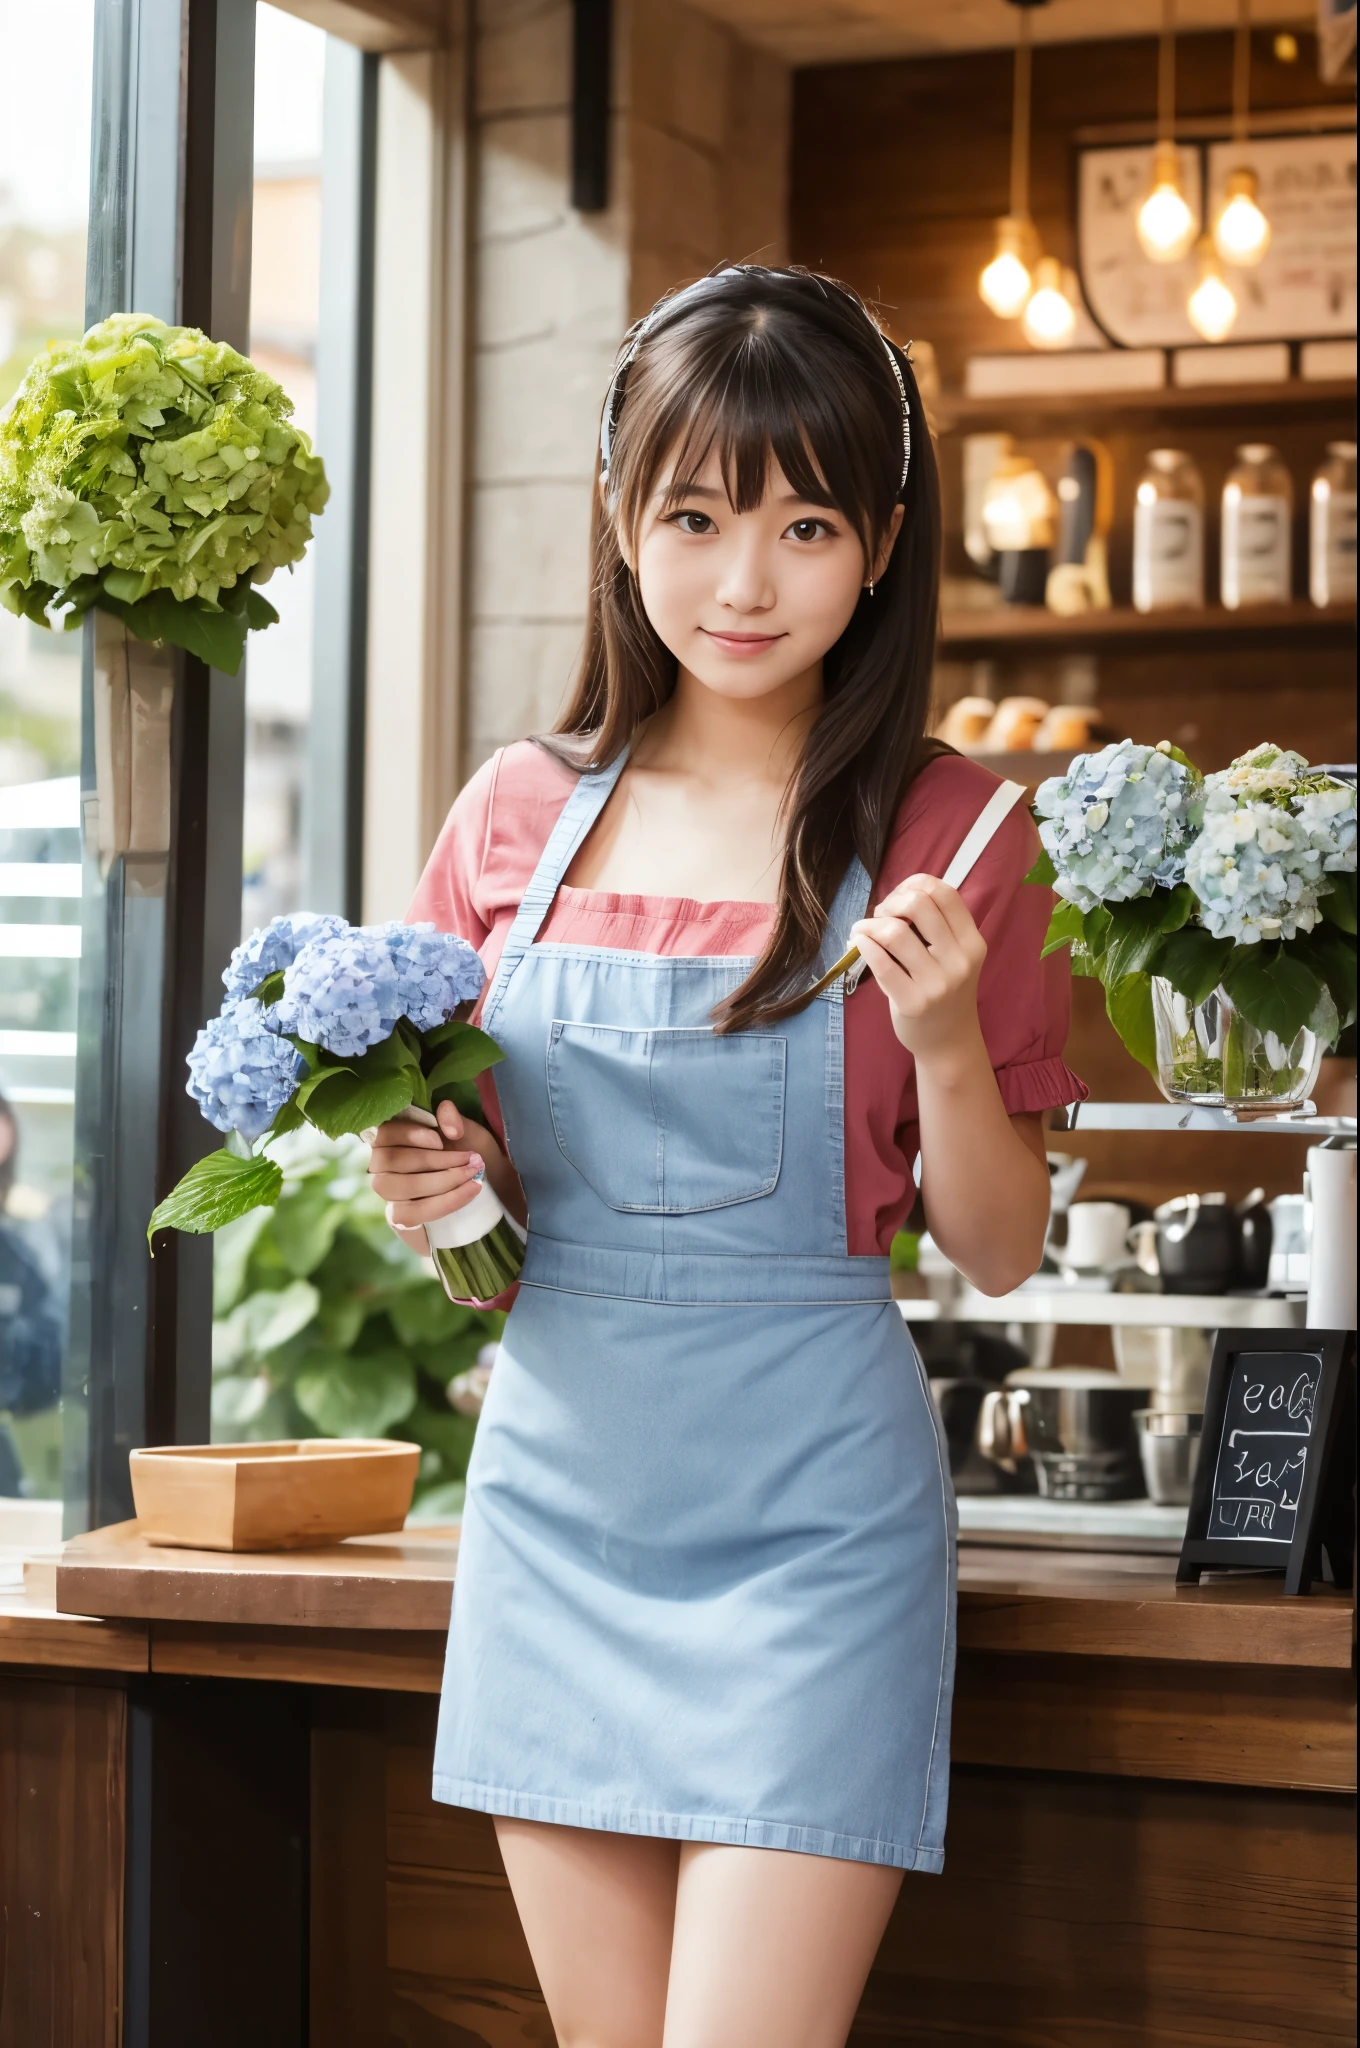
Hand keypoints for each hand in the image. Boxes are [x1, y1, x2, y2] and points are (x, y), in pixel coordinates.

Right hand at [367, 1098, 500, 1231]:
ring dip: (440, 1180)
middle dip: (434, 1160)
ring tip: (472, 1174)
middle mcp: (382, 1165)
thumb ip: (452, 1116)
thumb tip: (444, 1110)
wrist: (489, 1185)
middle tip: (470, 1158)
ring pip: (398, 1187)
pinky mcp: (399, 1217)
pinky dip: (444, 1202)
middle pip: (390, 1161)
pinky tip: (470, 1190)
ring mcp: (388, 1193)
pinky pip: (412, 1213)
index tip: (440, 1139)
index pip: (382, 1133)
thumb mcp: (466, 1129)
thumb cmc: (468, 1153)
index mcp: (393, 1138)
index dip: (408, 1135)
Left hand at [852, 874, 987, 1066]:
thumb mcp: (953, 956)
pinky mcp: (913, 1003)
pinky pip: (880, 963)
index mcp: (972, 942)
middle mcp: (960, 960)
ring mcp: (937, 984)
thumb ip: (934, 927)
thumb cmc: (944, 990)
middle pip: (918, 904)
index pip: (944, 893)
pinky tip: (858, 943)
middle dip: (891, 902)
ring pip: (894, 932)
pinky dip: (863, 944)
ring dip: (868, 924)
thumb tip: (894, 897)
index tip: (899, 897)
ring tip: (863, 931)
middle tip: (882, 916)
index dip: (915, 884)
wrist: (948, 1041)